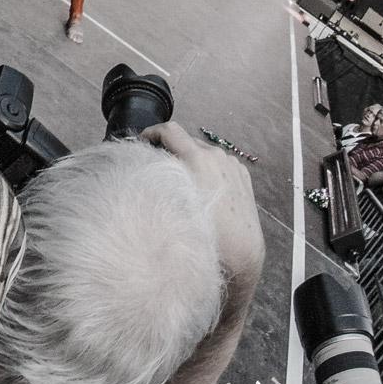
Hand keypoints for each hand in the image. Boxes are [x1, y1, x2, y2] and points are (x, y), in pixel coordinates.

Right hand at [142, 123, 263, 289]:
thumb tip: (146, 163)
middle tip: (156, 169)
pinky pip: (218, 163)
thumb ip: (160, 176)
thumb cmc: (203, 232)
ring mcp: (232, 164)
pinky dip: (207, 169)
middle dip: (170, 150)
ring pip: (203, 152)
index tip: (140, 143)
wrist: (240, 252)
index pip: (170, 130)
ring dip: (189, 160)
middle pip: (186, 141)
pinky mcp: (242, 174)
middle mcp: (217, 155)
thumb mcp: (173, 203)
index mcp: (199, 158)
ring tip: (181, 183)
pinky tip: (203, 190)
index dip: (151, 133)